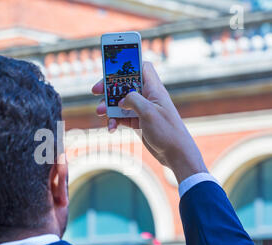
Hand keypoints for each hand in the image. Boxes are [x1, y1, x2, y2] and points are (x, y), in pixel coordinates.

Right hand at [92, 61, 207, 183]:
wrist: (175, 154)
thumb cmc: (167, 131)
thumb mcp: (148, 112)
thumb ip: (133, 100)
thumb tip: (121, 99)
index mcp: (154, 89)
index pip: (142, 67)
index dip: (128, 64)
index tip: (112, 67)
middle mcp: (148, 97)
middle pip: (125, 85)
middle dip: (109, 88)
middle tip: (96, 91)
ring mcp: (142, 110)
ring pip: (120, 102)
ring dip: (108, 107)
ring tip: (100, 113)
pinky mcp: (138, 122)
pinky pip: (122, 118)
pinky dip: (114, 121)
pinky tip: (111, 128)